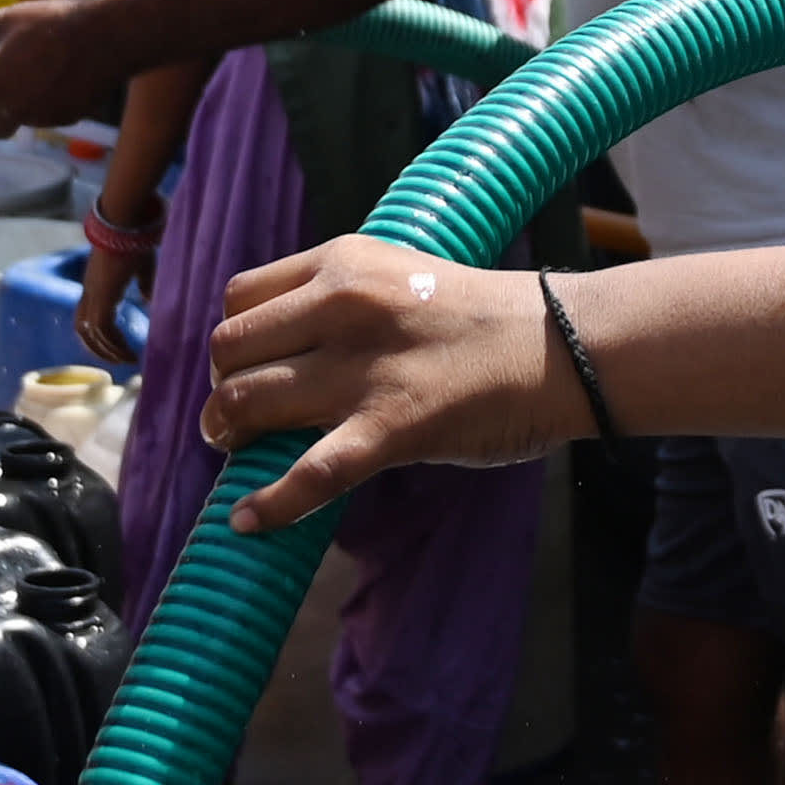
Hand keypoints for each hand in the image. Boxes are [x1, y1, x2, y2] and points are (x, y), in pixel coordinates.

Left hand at [0, 0, 129, 137]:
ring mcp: (41, 117)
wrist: (107, 37)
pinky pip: (51, 113)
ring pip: (25, 117)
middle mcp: (12, 108)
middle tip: (9, 83)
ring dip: (28, 101)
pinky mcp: (67, 119)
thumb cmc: (51, 23)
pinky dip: (53, 99)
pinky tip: (68, 74)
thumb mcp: (6, 18)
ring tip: (48, 67)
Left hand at [75, 222, 149, 368]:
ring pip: (92, 333)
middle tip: (118, 361)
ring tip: (128, 360)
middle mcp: (90, 290)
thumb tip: (148, 300)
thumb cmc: (135, 238)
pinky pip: (103, 328)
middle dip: (99, 348)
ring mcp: (94, 292)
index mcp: (96, 283)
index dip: (96, 333)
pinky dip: (114, 343)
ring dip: (109, 350)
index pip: (86, 315)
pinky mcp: (103, 294)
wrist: (126, 219)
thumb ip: (143, 283)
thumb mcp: (141, 265)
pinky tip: (130, 351)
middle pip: (83, 329)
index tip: (115, 345)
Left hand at [203, 241, 571, 531]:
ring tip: (236, 453)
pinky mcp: (390, 427)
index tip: (247, 368)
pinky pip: (309, 472)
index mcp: (344, 263)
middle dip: (222, 389)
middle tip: (234, 420)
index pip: (241, 298)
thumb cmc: (485, 320)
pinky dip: (271, 503)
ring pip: (249, 402)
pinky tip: (248, 522)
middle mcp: (342, 306)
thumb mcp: (401, 276)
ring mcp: (364, 368)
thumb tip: (283, 350)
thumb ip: (340, 299)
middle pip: (230, 349)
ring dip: (228, 435)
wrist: (561, 346)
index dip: (234, 341)